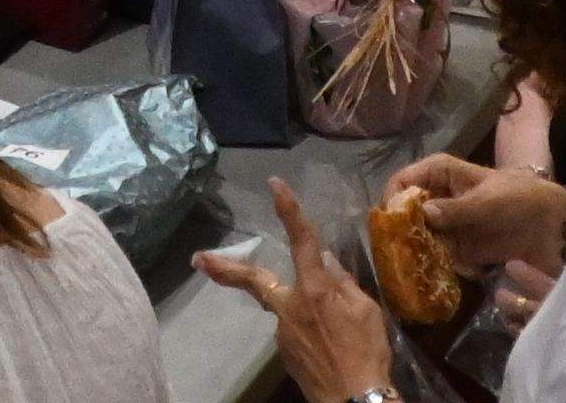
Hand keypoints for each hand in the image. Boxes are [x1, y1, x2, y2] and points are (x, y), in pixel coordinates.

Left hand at [192, 182, 399, 402]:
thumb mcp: (366, 311)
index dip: (289, 210)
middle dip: (224, 269)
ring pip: (284, 308)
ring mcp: (283, 333)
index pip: (302, 240)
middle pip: (253, 280)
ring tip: (335, 333)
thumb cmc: (366, 353)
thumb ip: (342, 284)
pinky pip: (293, 331)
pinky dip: (307, 330)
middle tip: (198, 258)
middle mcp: (290, 308)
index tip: (275, 184)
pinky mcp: (284, 354)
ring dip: (300, 310)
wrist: (354, 401)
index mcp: (314, 290)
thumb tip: (325, 262)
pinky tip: (327, 346)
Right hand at [391, 153, 565, 272]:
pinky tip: (452, 272)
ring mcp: (450, 226)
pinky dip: (441, 267)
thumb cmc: (521, 199)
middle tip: (402, 252)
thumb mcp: (488, 201)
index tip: (392, 223)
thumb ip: (456, 209)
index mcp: (443, 173)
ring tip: (423, 266)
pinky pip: (441, 258)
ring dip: (420, 253)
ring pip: (421, 238)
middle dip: (404, 232)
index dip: (394, 199)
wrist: (555, 227)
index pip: (404, 179)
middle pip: (408, 213)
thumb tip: (423, 213)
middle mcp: (441, 198)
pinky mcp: (462, 250)